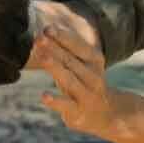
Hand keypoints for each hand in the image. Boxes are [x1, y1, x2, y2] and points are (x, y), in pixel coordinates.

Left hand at [26, 0, 115, 136]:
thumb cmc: (84, 82)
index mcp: (94, 60)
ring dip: (55, 67)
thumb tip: (42, 30)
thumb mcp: (79, 64)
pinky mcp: (78, 112)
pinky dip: (56, 101)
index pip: (79, 45)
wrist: (105, 114)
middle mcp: (93, 76)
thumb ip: (64, 49)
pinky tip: (44, 96)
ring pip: (70, 79)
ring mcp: (87, 94)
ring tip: (41, 57)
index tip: (47, 28)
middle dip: (54, 48)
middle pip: (71, 60)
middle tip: (38, 38)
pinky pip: (66, 105)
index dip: (63, 37)